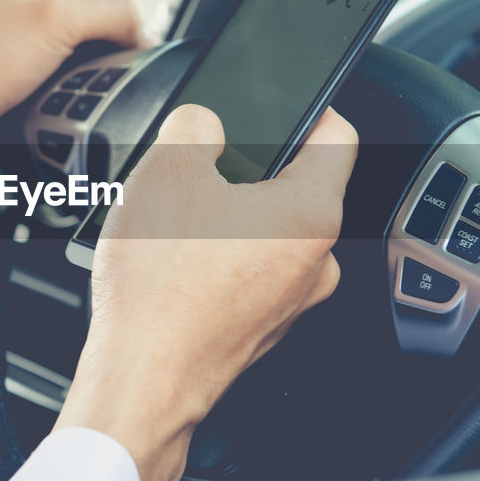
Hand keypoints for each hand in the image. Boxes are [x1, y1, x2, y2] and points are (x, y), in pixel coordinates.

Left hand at [0, 0, 142, 194]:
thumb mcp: (60, 20)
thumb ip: (112, 14)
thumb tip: (142, 30)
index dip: (107, 11)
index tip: (116, 38)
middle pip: (80, 20)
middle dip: (85, 49)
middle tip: (72, 66)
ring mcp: (2, 38)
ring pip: (65, 56)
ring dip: (67, 77)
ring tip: (50, 86)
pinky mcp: (1, 73)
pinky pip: (47, 81)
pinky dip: (51, 93)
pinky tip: (39, 100)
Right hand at [54, 104, 358, 480]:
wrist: (140, 378)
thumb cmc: (162, 288)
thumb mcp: (166, 169)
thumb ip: (194, 125)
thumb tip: (202, 123)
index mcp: (312, 213)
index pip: (339, 136)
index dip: (310, 106)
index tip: (281, 101)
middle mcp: (315, 262)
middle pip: (295, 186)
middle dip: (248, 168)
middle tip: (199, 168)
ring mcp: (289, 301)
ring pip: (266, 232)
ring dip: (227, 216)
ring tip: (174, 219)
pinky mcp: (257, 327)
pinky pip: (245, 271)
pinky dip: (215, 259)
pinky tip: (172, 263)